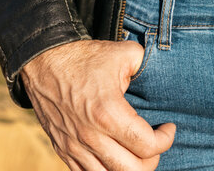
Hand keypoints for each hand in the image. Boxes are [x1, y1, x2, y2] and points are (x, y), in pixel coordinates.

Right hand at [21, 40, 175, 170]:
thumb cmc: (87, 57)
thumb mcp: (125, 53)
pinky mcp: (63, 150)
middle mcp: (90, 136)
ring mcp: (74, 146)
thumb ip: (149, 64)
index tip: (169, 127)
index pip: (147, 146)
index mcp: (108, 113)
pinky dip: (107, 169)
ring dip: (129, 167)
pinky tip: (117, 154)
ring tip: (137, 150)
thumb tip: (163, 74)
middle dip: (152, 160)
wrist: (44, 61)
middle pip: (132, 170)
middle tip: (155, 142)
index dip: (166, 140)